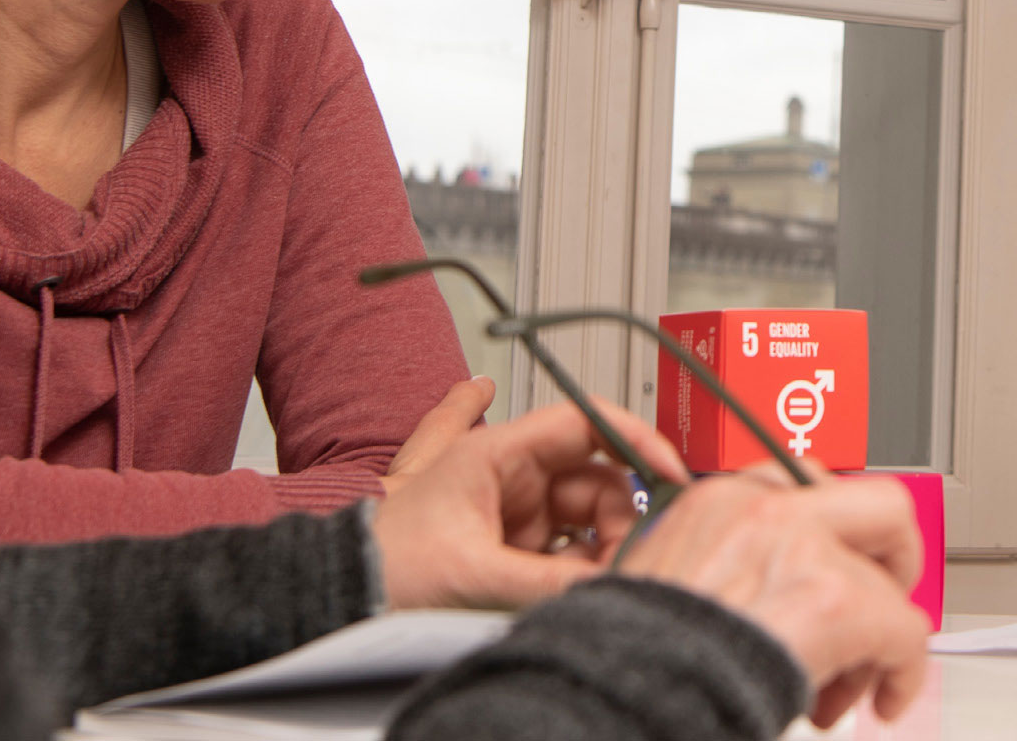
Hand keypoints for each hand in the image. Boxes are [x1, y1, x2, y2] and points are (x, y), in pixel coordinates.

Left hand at [372, 396, 676, 609]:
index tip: (672, 470)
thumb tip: (615, 584)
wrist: (344, 593)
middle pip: (599, 479)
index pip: (587, 423)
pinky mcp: (516, 546)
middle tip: (626, 559)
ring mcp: (516, 510)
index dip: (637, 440)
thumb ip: (552, 582)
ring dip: (601, 549)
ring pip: (589, 519)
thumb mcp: (476, 574)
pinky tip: (577, 585)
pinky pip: (570, 550)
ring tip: (594, 580)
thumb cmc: (386, 563)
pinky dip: (581, 569)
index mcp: (498, 452)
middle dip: (621, 519)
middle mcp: (513, 474)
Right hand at [619, 466, 930, 727]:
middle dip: (893, 560)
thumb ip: (728, 568)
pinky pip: (905, 629)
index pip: (807, 485)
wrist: (616, 691)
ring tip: (845, 683)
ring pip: (887, 583)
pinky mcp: (832, 599)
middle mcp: (763, 509)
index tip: (839, 565)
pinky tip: (882, 699)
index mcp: (717, 500)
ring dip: (879, 639)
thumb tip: (771, 598)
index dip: (838, 535)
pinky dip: (902, 672)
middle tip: (880, 607)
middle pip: (880, 503)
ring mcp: (802, 546)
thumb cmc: (637, 658)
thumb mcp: (672, 581)